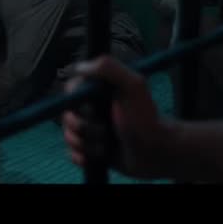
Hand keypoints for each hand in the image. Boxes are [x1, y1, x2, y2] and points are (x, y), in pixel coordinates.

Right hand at [63, 56, 171, 179]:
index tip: (92, 110)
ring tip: (106, 145)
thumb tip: (79, 66)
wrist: (155, 153)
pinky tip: (98, 156)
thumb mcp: (133, 86)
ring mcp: (92, 129)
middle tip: (104, 129)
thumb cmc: (146, 119)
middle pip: (66, 115)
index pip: (71, 90)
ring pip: (69, 136)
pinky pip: (72, 153)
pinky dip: (82, 156)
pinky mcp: (91, 149)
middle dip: (82, 126)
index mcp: (100, 90)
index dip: (77, 103)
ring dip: (85, 143)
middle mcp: (94, 107)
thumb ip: (109, 68)